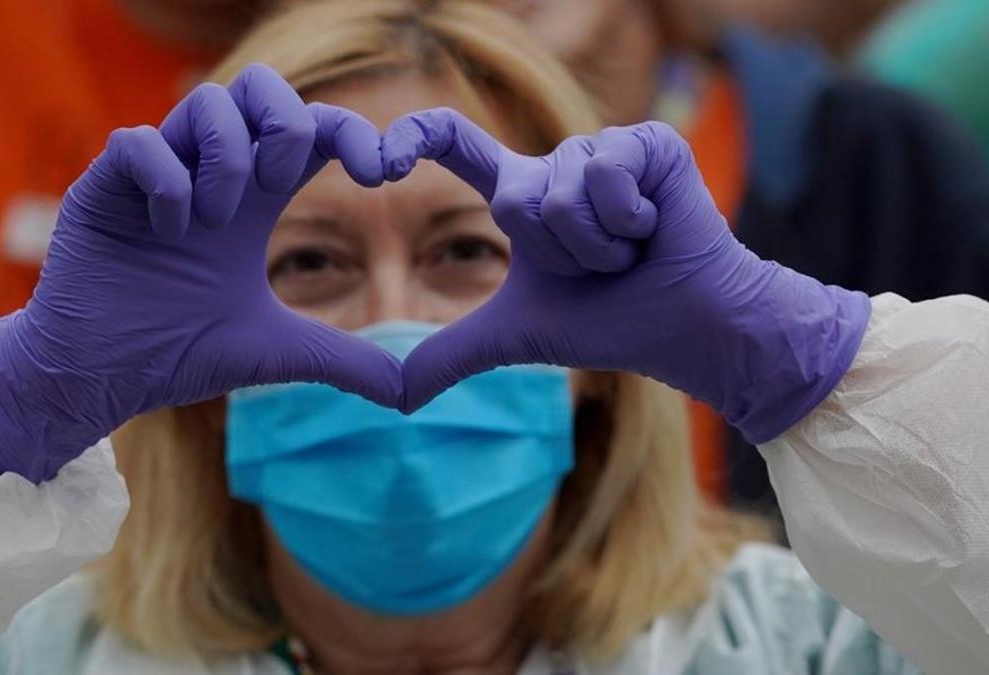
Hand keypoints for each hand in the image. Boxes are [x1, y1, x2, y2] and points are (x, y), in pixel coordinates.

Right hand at [0, 65, 401, 481]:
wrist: (102, 379)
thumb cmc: (179, 355)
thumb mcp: (278, 353)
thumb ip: (344, 360)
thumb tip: (410, 393)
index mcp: (254, 199)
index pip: (310, 130)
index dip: (353, 132)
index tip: (384, 173)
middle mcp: (208, 173)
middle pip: (259, 85)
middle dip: (286, 121)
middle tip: (279, 182)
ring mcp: (156, 173)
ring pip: (206, 102)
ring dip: (226, 159)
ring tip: (214, 222)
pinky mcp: (104, 186)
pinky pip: (138, 141)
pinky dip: (166, 181)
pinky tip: (166, 233)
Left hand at [382, 110, 869, 442]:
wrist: (686, 329)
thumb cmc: (610, 324)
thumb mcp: (515, 337)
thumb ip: (451, 355)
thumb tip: (394, 400)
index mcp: (522, 195)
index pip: (456, 145)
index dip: (416, 138)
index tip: (378, 162)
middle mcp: (557, 165)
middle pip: (516, 198)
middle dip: (559, 254)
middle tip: (600, 267)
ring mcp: (604, 149)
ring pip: (562, 193)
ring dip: (597, 245)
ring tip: (632, 251)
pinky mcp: (648, 142)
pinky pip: (607, 174)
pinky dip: (630, 222)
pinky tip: (656, 229)